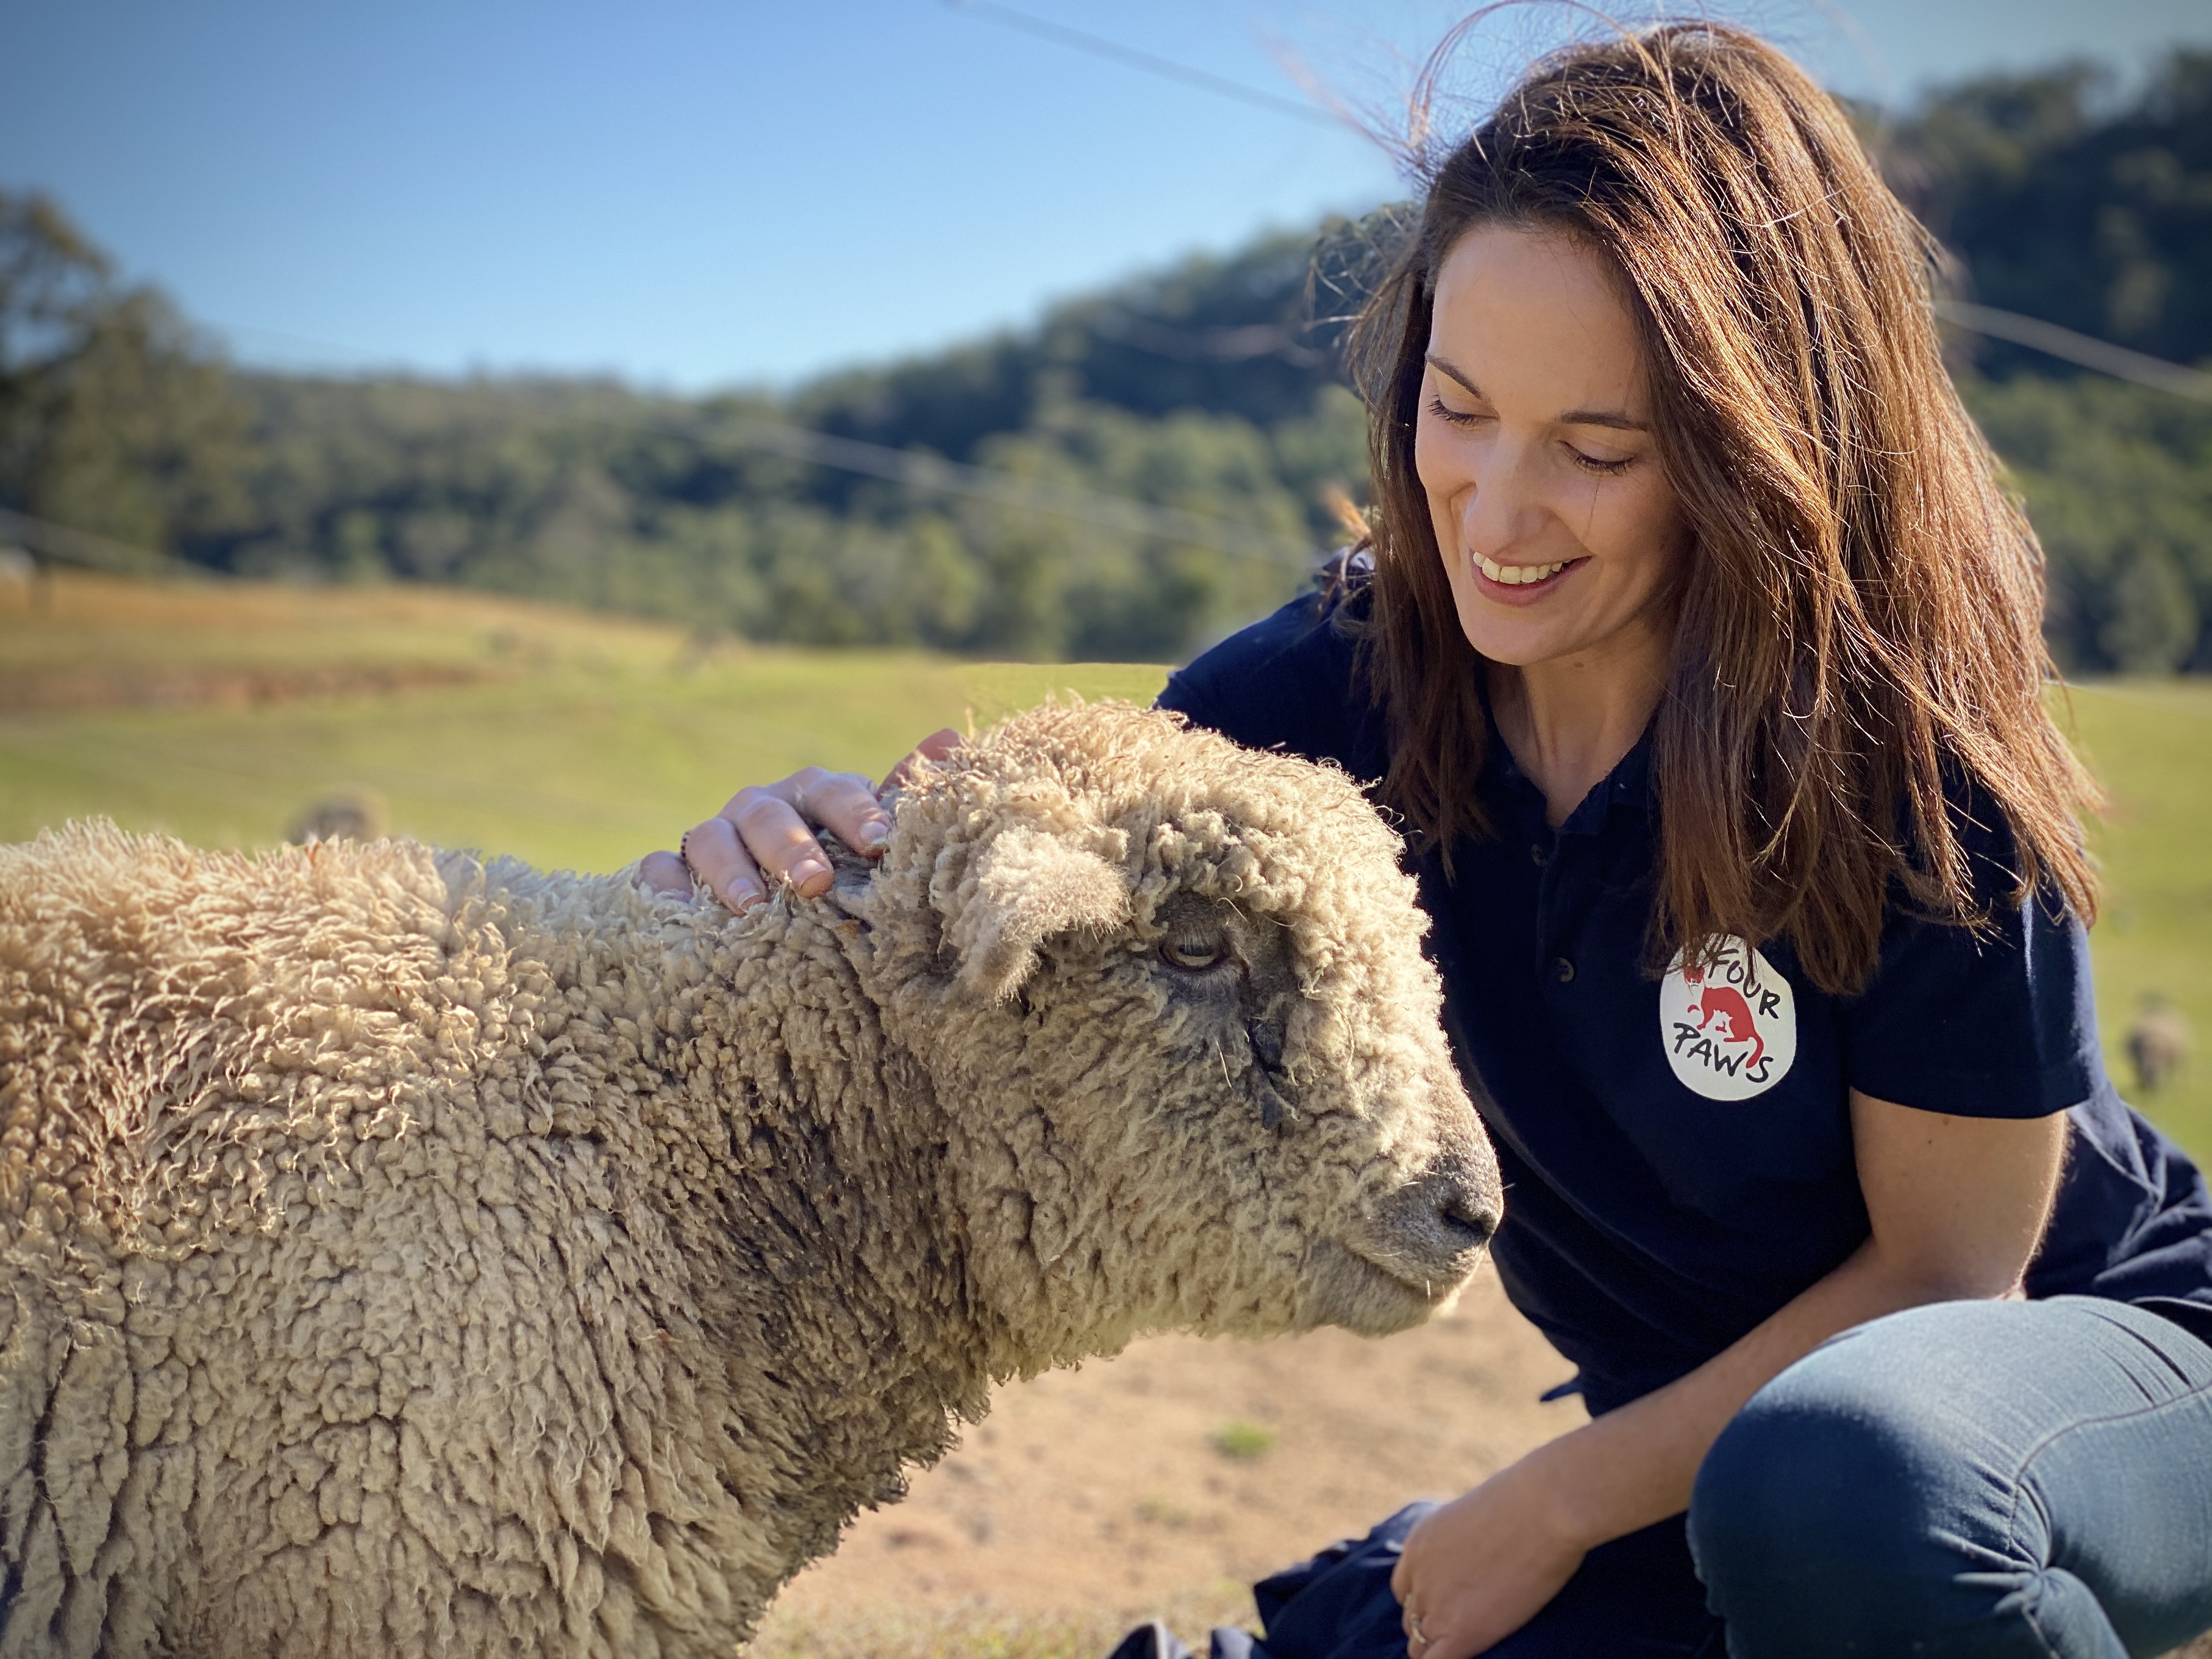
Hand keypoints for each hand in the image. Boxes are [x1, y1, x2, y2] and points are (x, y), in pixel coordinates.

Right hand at [637, 729, 964, 911]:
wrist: (780, 910)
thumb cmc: (840, 867)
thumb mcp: (873, 838)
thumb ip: (903, 798)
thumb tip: (951, 736)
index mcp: (814, 798)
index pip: (834, 792)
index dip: (855, 812)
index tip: (878, 842)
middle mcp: (761, 810)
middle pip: (770, 815)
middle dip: (791, 847)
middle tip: (816, 883)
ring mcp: (712, 838)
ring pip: (710, 838)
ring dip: (730, 870)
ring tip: (751, 909)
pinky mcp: (670, 874)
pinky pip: (657, 871)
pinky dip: (665, 888)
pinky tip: (680, 914)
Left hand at [1390, 1456, 1590, 1658]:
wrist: (1544, 1509)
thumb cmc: (1529, 1503)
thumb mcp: (1479, 1516)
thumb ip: (1468, 1542)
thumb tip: (1485, 1557)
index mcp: (1419, 1545)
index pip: (1406, 1589)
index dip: (1427, 1603)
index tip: (1452, 1608)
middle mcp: (1418, 1576)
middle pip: (1412, 1619)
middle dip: (1433, 1627)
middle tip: (1467, 1629)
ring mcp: (1435, 1605)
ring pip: (1419, 1647)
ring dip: (1441, 1649)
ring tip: (1470, 1645)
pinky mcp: (1460, 1632)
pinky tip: (1471, 1656)